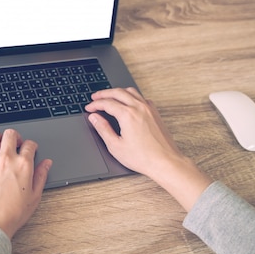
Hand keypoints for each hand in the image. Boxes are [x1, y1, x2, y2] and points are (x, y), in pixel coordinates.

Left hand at [0, 129, 51, 238]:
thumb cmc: (12, 214)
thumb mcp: (34, 196)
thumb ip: (41, 176)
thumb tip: (46, 163)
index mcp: (23, 165)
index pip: (29, 144)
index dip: (31, 146)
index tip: (30, 149)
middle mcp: (6, 159)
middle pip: (11, 134)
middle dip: (15, 137)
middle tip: (15, 144)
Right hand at [85, 88, 211, 210]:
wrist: (165, 162)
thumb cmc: (143, 157)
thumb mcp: (116, 146)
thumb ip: (103, 129)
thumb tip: (94, 118)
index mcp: (128, 115)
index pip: (107, 103)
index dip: (95, 104)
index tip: (89, 108)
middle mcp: (139, 108)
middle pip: (118, 92)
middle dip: (104, 93)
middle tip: (95, 97)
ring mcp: (149, 109)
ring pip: (131, 91)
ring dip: (118, 92)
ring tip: (109, 96)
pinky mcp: (155, 113)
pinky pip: (141, 97)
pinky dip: (131, 96)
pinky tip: (128, 102)